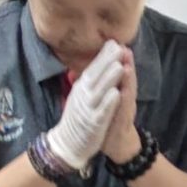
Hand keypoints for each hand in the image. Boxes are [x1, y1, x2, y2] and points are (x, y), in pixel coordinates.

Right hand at [42, 41, 125, 171]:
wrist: (67, 144)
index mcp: (80, 89)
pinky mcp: (93, 124)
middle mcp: (82, 96)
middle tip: (118, 47)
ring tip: (119, 66)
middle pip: (94, 76)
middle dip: (106, 62)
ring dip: (109, 79)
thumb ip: (88, 82)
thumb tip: (96, 64)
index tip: (113, 42)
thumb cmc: (77, 118)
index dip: (102, 56)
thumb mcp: (80, 97)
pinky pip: (101, 112)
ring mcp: (87, 110)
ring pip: (99, 92)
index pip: (92, 69)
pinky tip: (116, 93)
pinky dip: (108, 103)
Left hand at [100, 52, 141, 164]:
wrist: (119, 146)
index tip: (112, 43)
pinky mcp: (123, 123)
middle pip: (125, 79)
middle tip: (123, 47)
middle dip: (125, 64)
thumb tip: (102, 68)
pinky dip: (124, 101)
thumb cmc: (111, 121)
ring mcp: (125, 110)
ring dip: (128, 80)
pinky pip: (124, 111)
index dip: (114, 60)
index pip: (117, 74)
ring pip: (128, 93)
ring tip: (127, 65)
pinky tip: (123, 92)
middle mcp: (124, 99)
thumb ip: (108, 85)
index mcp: (117, 92)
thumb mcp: (108, 101)